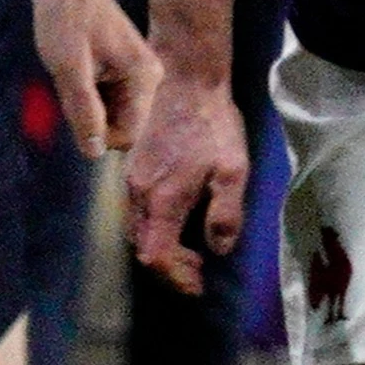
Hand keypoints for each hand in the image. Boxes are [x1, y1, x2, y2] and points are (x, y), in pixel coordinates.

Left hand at [29, 0, 158, 157]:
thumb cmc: (64, 18)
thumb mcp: (68, 69)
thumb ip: (84, 111)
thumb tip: (94, 153)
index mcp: (144, 78)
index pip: (125, 136)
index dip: (95, 132)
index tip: (73, 102)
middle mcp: (148, 79)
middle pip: (117, 127)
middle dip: (88, 114)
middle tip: (71, 79)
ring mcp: (137, 75)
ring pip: (107, 115)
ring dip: (84, 102)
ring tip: (73, 69)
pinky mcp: (123, 70)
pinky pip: (103, 100)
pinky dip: (84, 91)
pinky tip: (76, 64)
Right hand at [123, 65, 245, 296]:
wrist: (186, 80)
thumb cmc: (212, 125)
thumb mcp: (233, 170)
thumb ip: (226, 214)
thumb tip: (218, 249)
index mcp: (162, 199)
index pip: (156, 256)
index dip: (176, 277)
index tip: (198, 283)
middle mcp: (139, 193)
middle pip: (143, 248)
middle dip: (170, 267)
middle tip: (199, 271)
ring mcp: (132, 180)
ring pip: (138, 230)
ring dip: (162, 248)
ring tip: (192, 252)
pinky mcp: (134, 168)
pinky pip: (138, 211)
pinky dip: (156, 228)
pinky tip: (179, 221)